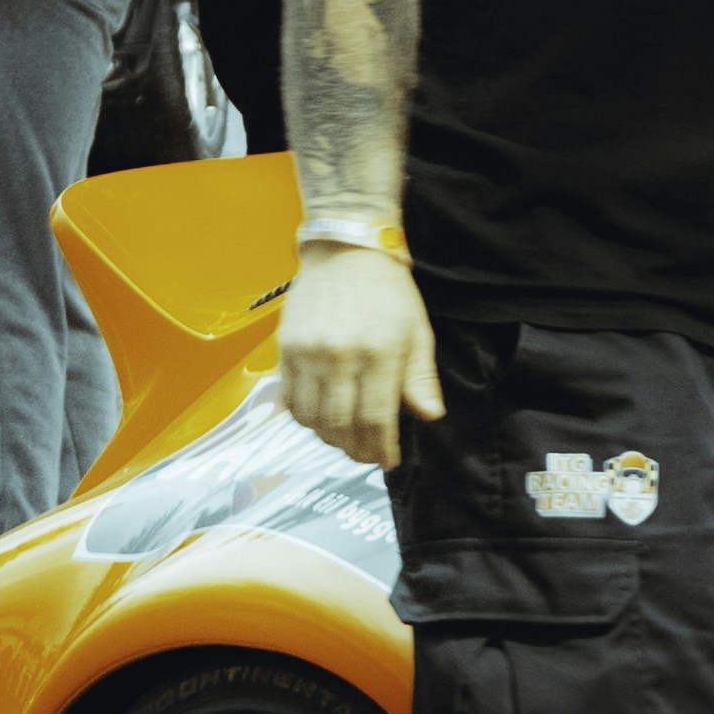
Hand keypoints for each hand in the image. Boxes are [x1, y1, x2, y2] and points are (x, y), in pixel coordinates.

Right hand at [277, 242, 444, 468]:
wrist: (345, 253)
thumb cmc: (388, 293)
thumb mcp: (417, 331)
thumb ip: (420, 377)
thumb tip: (429, 415)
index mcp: (379, 354)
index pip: (375, 418)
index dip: (380, 447)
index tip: (387, 460)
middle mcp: (339, 357)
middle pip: (340, 424)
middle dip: (355, 449)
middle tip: (365, 456)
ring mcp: (307, 354)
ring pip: (311, 417)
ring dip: (328, 438)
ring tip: (344, 441)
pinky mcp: (284, 349)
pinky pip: (290, 399)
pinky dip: (304, 418)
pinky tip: (319, 420)